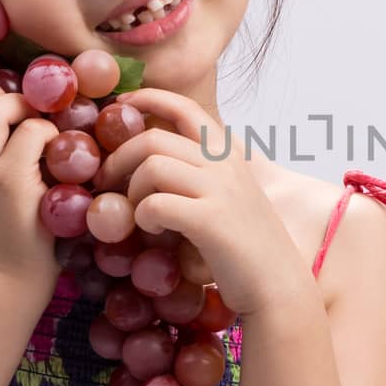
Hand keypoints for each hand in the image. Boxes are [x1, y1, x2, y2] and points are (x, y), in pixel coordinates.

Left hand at [92, 89, 309, 317]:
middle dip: (118, 159)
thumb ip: (200, 176)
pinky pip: (155, 203)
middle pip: (153, 138)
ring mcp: (220, 189)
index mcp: (229, 155)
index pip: (185, 108)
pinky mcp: (211, 219)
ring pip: (152, 166)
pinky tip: (153, 231)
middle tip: (106, 184)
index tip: (121, 106)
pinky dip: (144, 217)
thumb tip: (150, 164)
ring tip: (138, 215)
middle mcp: (225, 165)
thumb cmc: (247, 248)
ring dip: (132, 191)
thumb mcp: (230, 198)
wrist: (278, 286)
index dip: (148, 99)